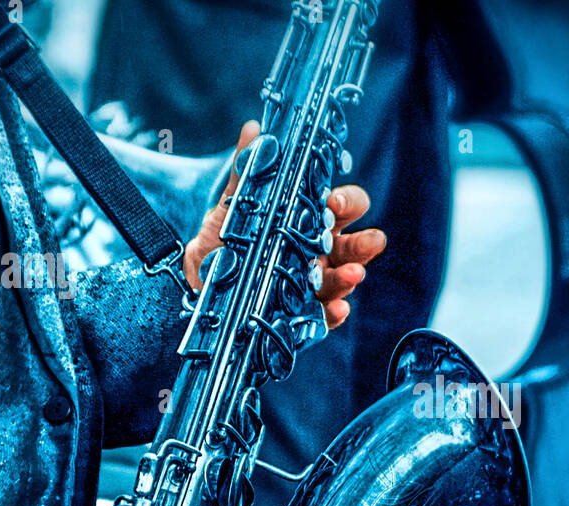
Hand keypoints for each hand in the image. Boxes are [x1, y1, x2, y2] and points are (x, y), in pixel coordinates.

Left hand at [183, 120, 386, 329]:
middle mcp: (319, 251)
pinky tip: (337, 309)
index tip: (332, 201)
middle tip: (369, 241)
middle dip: (366, 242)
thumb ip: (247, 169)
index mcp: (310, 219)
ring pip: (344, 278)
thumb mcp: (234, 203)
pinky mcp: (303, 312)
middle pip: (354, 244)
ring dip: (352, 276)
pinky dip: (333, 312)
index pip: (344, 206)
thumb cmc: (226, 238)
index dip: (346, 202)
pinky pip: (325, 314)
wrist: (199, 277)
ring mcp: (314, 282)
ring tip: (353, 275)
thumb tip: (254, 129)